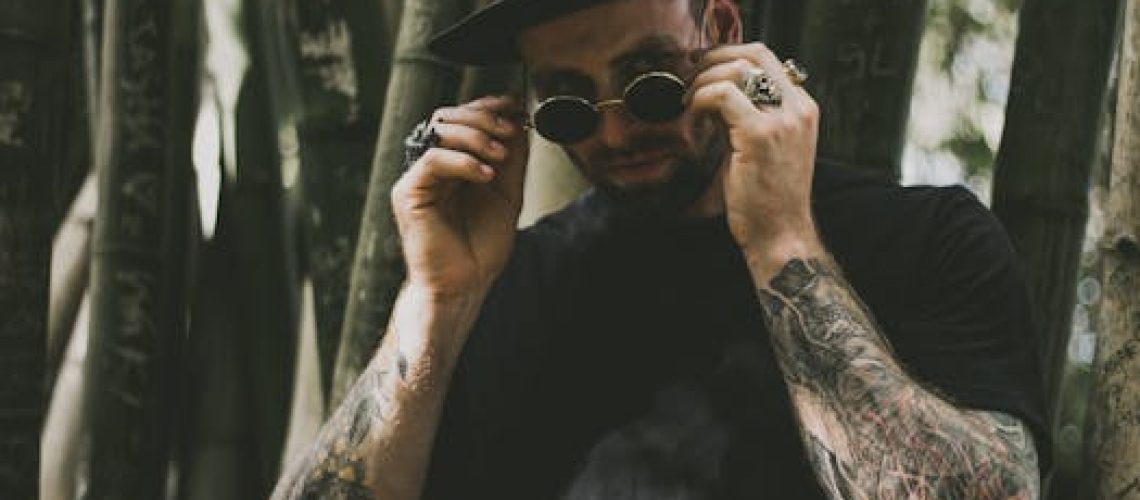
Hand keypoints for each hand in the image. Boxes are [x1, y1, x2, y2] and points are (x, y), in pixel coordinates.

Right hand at [391, 96, 528, 299]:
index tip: (515, 105)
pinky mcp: (408, 193)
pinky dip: (461, 160)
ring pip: (439, 132)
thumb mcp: (508, 194)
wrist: (464, 284)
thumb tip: (522, 122)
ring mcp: (419, 178)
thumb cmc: (481, 248)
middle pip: (449, 117)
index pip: (463, 119)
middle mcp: (433, 167)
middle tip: (510, 130)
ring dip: (475, 136)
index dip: (488, 106)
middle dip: (483, 118)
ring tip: (500, 155)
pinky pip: (432, 160)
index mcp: (454, 164)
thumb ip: (512, 160)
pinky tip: (485, 173)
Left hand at [689, 43, 823, 278]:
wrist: (780, 234)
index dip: (729, 54)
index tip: (702, 67)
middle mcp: (798, 108)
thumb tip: (714, 92)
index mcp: (802, 108)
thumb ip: (745, 116)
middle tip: (688, 77)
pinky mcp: (759, 134)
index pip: (766, 57)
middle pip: (754, 54)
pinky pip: (721, 95)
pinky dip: (700, 99)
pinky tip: (693, 115)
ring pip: (736, 71)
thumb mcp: (762, 146)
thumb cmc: (767, 197)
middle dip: (713, 59)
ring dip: (703, 80)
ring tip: (688, 101)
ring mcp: (781, 120)